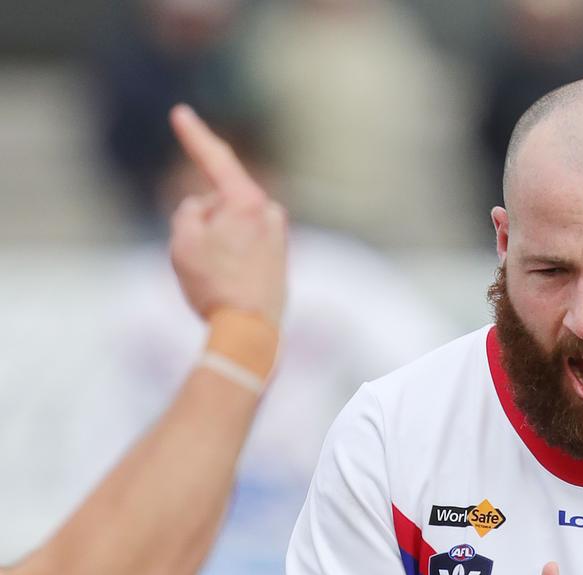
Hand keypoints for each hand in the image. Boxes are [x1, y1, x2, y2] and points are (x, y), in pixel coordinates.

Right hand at [168, 104, 286, 324]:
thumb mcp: (182, 242)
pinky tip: (230, 285)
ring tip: (217, 278)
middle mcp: (270, 212)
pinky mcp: (281, 257)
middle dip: (203, 222)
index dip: (194, 135)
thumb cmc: (215, 286)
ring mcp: (279, 235)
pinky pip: (242, 247)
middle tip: (203, 262)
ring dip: (216, 243)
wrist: (251, 332)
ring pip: (229, 228)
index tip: (180, 113)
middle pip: (218, 202)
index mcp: (247, 201)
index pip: (216, 158)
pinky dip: (230, 259)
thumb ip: (189, 211)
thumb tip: (207, 210)